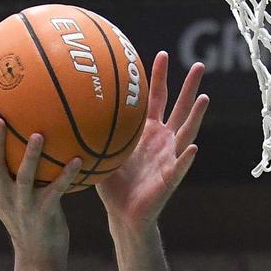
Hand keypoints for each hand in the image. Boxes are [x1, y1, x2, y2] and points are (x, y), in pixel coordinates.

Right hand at [0, 114, 80, 261]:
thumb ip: (9, 173)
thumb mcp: (11, 198)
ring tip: (38, 135)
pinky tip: (78, 159)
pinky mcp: (44, 213)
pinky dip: (67, 175)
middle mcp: (4, 197)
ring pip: (24, 178)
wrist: (38, 256)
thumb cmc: (28, 219)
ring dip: (30, 156)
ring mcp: (23, 206)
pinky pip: (56, 190)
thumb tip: (19, 137)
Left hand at [99, 52, 207, 232]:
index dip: (160, 77)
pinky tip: (193, 149)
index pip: (157, 98)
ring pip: (187, 133)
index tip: (162, 55)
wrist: (123, 215)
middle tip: (200, 65)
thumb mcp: (99, 151)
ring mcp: (170, 159)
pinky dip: (186, 159)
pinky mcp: (170, 180)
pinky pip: (179, 168)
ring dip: (196, 116)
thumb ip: (90, 131)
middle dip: (190, 87)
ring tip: (204, 98)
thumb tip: (66, 108)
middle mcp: (164, 141)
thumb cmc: (112, 185)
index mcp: (149, 131)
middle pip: (181, 108)